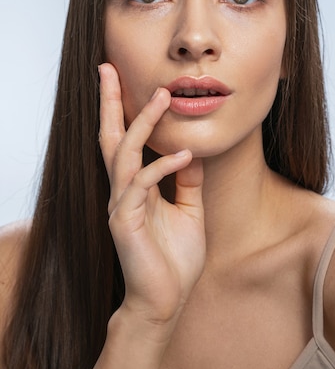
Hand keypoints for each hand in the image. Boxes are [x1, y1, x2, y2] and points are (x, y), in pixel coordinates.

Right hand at [99, 63, 205, 326]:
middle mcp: (122, 190)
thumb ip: (188, 182)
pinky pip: (142, 186)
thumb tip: (193, 152)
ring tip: (163, 97)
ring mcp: (121, 205)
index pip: (125, 140)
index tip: (122, 78)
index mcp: (135, 186)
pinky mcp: (126, 222)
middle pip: (111, 137)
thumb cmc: (174, 258)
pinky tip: (185, 156)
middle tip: (107, 67)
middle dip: (110, 102)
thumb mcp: (189, 211)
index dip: (122, 110)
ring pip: (124, 154)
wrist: (165, 301)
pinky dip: (164, 168)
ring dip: (143, 124)